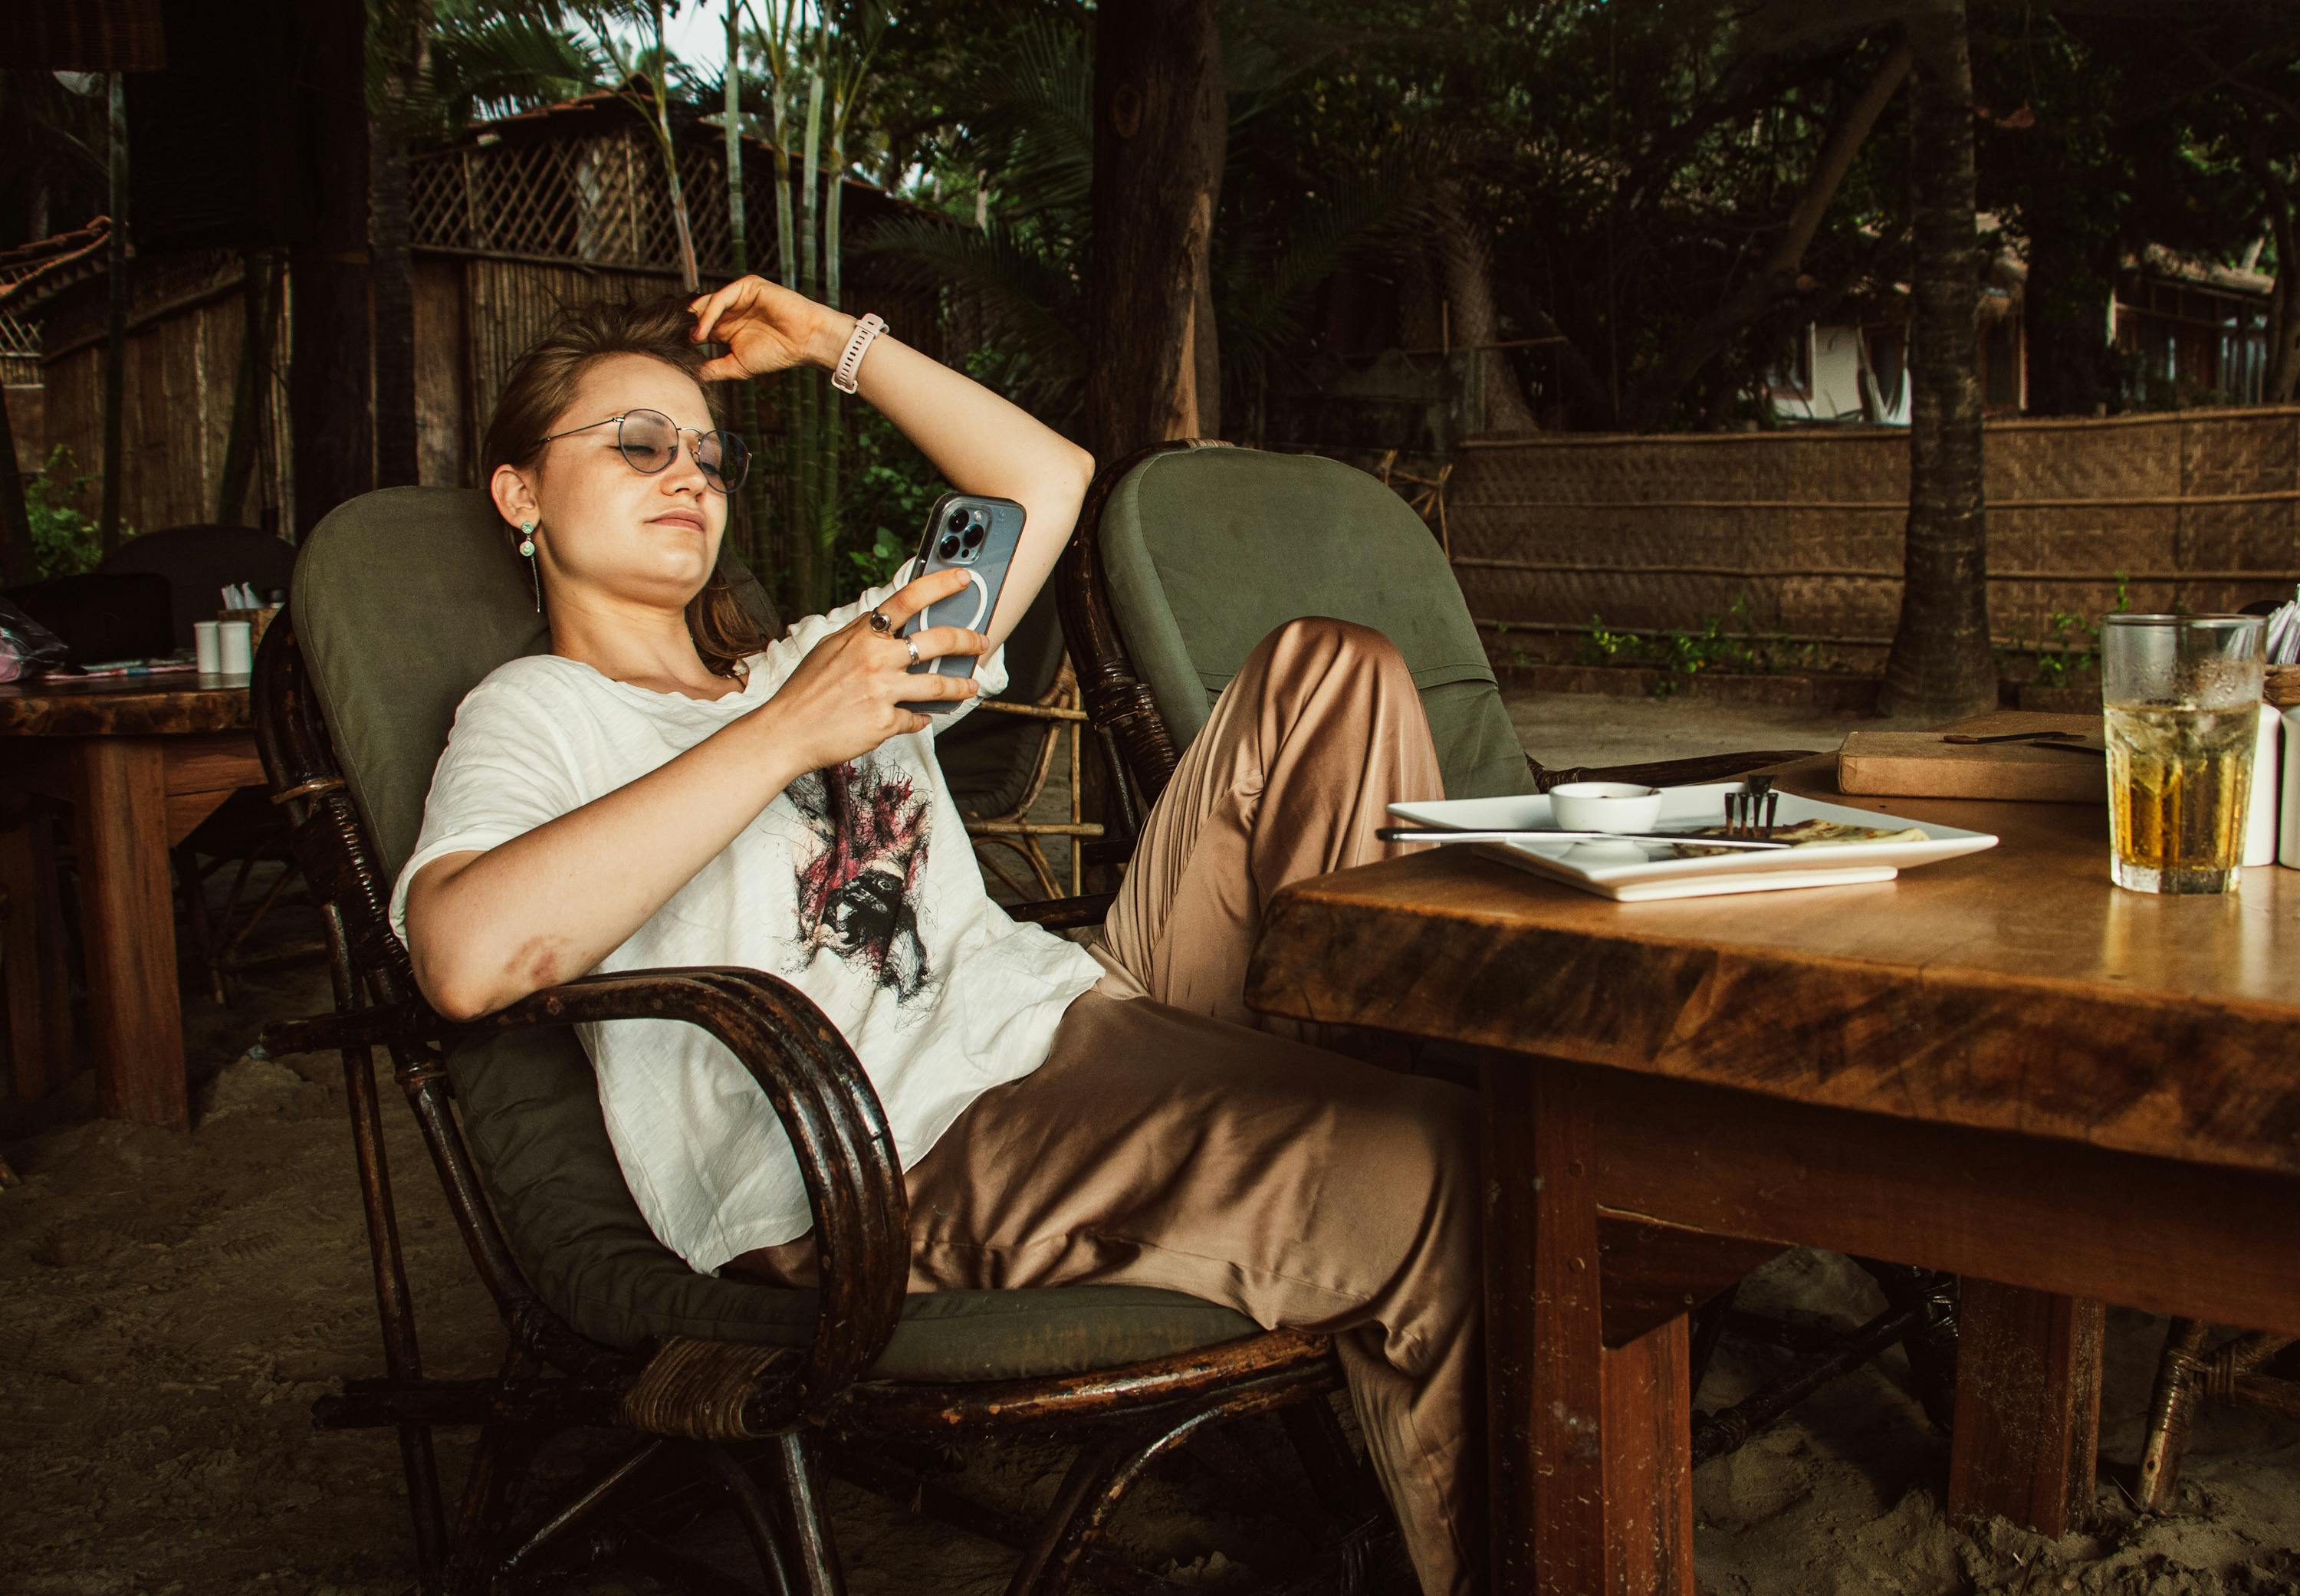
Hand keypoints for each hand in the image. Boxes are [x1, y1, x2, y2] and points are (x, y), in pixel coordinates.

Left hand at [688, 276, 850, 380]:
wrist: (804, 341)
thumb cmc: (777, 354)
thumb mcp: (737, 366)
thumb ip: (713, 369)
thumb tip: (691, 377)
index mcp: (726, 329)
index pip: (697, 328)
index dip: (684, 338)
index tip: (673, 352)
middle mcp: (729, 311)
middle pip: (698, 313)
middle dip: (685, 326)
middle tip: (673, 341)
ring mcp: (738, 297)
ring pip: (707, 304)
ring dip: (696, 322)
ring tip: (692, 340)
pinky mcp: (747, 286)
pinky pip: (721, 297)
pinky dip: (709, 313)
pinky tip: (703, 330)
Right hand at [758, 567, 989, 769]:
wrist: (786, 731)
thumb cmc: (805, 691)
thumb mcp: (830, 649)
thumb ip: (861, 636)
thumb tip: (887, 629)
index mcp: (862, 635)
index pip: (908, 599)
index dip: (940, 585)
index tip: (962, 579)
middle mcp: (875, 658)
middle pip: (937, 640)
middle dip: (967, 640)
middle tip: (980, 642)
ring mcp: (881, 690)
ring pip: (938, 685)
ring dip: (959, 686)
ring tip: (969, 686)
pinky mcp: (884, 721)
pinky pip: (915, 718)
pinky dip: (919, 718)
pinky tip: (920, 717)